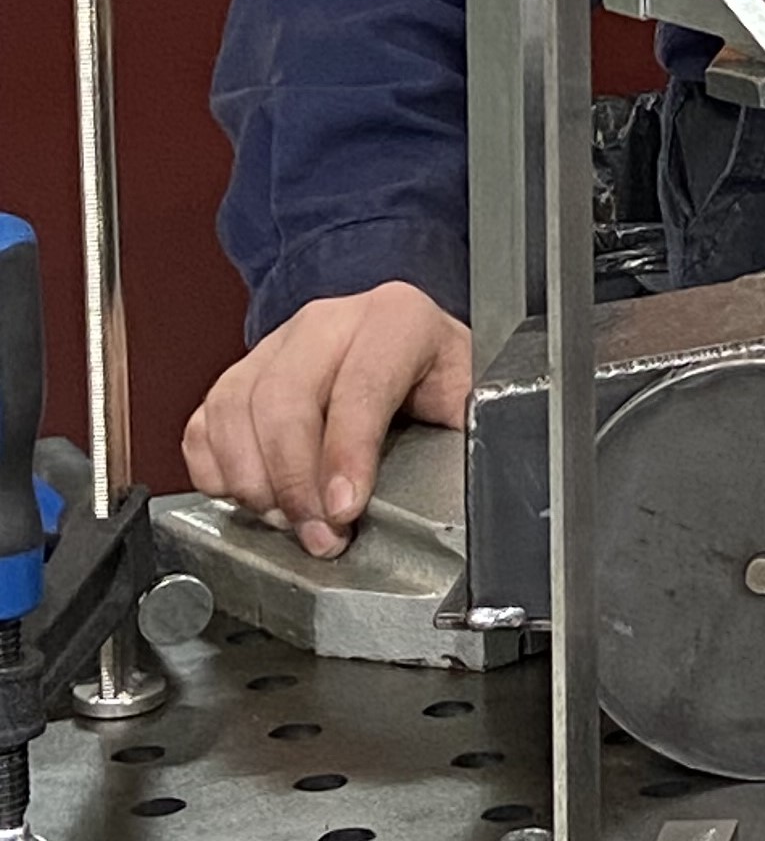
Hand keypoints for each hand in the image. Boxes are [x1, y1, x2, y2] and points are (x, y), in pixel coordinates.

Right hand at [180, 283, 471, 558]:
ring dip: (253, 483)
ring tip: (287, 522)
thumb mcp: (467, 391)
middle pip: (285, 400)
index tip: (344, 510)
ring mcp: (276, 346)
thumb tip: (470, 474)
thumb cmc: (437, 373)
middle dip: (294, 482)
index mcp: (395, 319)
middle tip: (316, 534)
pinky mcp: (239, 375)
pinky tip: (249, 498)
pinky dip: (216, 471)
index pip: (359, 386)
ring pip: (236, 411)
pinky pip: (205, 425)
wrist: (401, 343)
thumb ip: (468, 425)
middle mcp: (328, 323)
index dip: (347, 455)